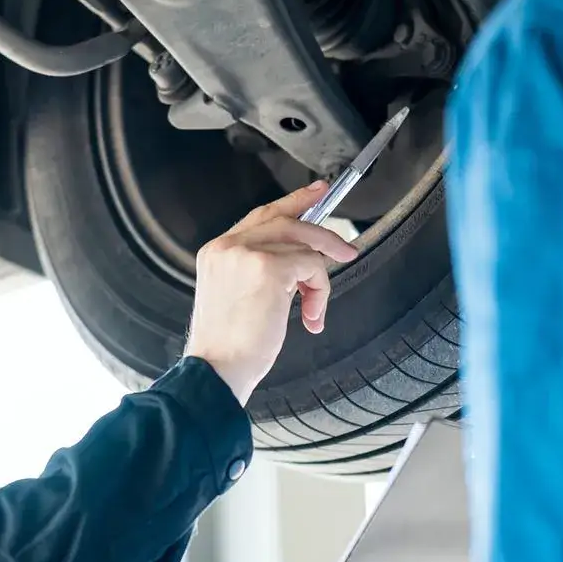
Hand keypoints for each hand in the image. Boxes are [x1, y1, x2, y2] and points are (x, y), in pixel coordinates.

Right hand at [185, 183, 357, 402]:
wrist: (218, 368)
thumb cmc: (228, 345)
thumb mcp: (236, 296)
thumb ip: (258, 269)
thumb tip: (301, 259)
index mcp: (216, 251)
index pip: (260, 216)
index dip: (293, 204)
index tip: (316, 193)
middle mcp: (228, 246)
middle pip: (285, 220)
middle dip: (322, 232)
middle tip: (345, 249)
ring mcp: (246, 253)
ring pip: (304, 245)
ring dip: (319, 278)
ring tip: (316, 307)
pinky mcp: (268, 267)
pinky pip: (311, 265)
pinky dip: (319, 291)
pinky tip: (309, 317)